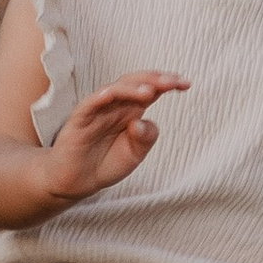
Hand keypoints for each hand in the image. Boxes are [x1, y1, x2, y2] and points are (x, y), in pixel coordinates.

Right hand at [38, 70, 186, 205]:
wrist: (77, 182)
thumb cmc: (106, 163)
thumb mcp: (135, 155)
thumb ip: (146, 138)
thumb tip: (140, 122)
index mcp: (131, 111)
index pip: (151, 89)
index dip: (167, 83)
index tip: (186, 84)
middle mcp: (116, 106)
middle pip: (135, 83)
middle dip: (154, 80)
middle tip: (172, 82)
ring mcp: (97, 110)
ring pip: (114, 90)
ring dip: (131, 88)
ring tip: (149, 91)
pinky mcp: (79, 119)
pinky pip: (89, 104)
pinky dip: (100, 97)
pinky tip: (111, 93)